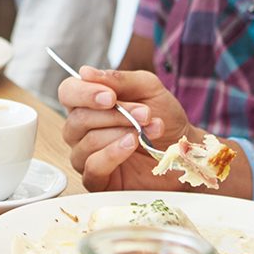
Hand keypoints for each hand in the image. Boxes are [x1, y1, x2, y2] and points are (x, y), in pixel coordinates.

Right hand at [59, 64, 192, 191]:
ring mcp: (87, 155)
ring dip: (119, 132)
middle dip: (114, 115)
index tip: (111, 96)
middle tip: (144, 113)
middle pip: (78, 119)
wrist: (185, 148)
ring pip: (86, 142)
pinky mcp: (98, 180)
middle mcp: (82, 130)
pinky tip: (131, 144)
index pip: (68, 93)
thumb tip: (85, 73)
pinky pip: (92, 167)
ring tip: (146, 130)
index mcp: (88, 103)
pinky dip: (112, 154)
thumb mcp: (148, 88)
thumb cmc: (164, 116)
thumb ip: (119, 79)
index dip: (84, 93)